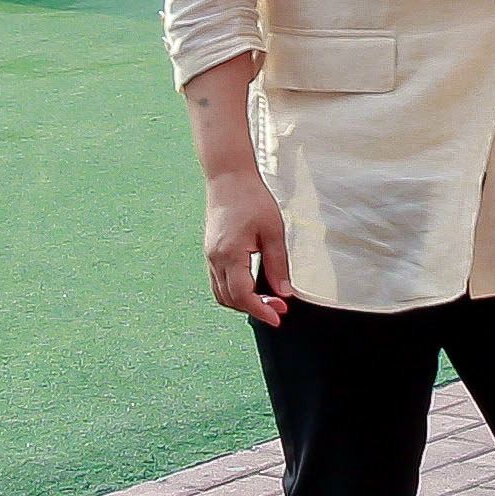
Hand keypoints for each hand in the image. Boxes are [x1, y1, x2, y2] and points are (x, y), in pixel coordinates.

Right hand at [203, 163, 292, 326]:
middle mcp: (215, 259)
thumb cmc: (251, 198)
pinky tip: (252, 286)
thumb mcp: (273, 231)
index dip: (260, 310)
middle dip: (254, 308)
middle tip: (279, 307)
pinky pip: (218, 281)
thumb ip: (278, 264)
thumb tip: (284, 292)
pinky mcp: (211, 252)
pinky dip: (234, 291)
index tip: (277, 318)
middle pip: (230, 299)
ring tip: (267, 299)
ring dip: (243, 302)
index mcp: (230, 254)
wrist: (228, 177)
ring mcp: (210, 256)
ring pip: (221, 293)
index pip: (243, 295)